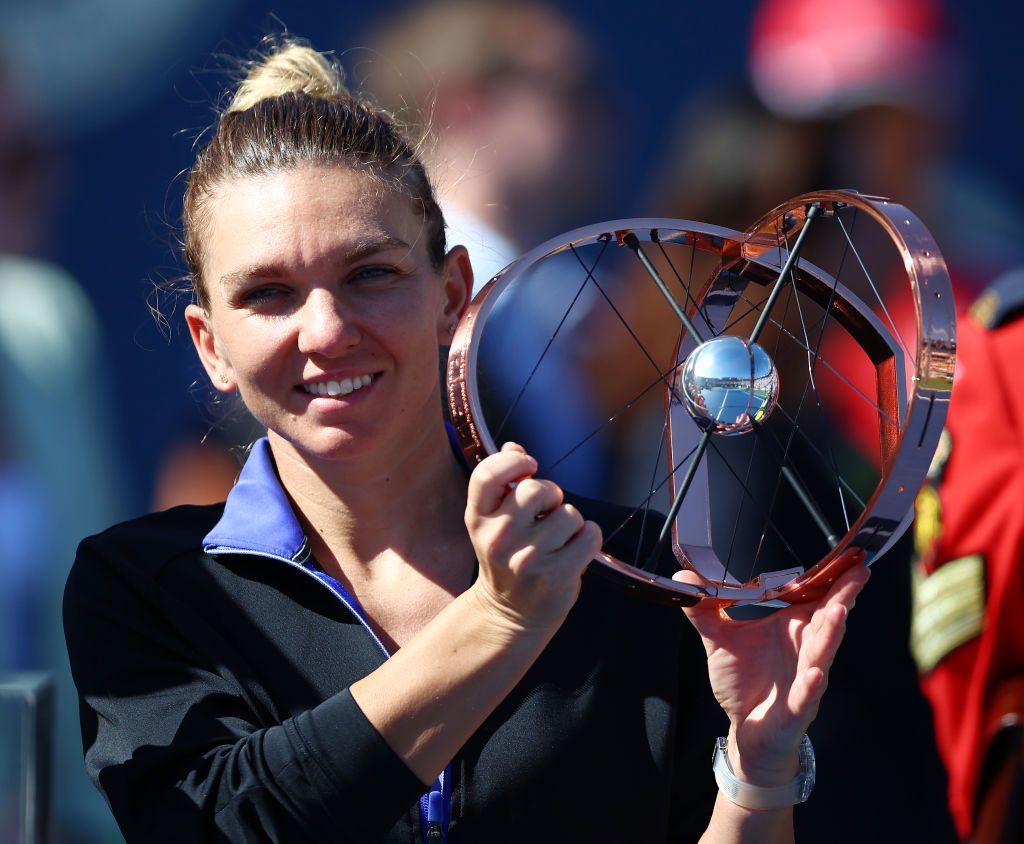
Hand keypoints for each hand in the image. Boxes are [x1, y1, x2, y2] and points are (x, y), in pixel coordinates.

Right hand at [465, 443, 602, 632]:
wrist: (509, 615)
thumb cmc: (506, 558)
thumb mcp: (493, 521)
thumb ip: (503, 483)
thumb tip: (514, 448)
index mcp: (477, 519)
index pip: (487, 475)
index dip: (513, 462)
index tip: (528, 466)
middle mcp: (498, 538)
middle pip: (537, 489)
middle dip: (550, 496)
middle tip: (545, 514)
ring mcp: (527, 559)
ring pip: (569, 513)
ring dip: (570, 521)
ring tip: (557, 539)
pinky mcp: (556, 575)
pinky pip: (590, 534)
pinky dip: (588, 537)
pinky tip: (573, 550)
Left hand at [674, 558, 868, 784]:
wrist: (744, 729)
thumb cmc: (743, 683)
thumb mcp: (718, 640)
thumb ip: (703, 609)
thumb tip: (682, 578)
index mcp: (793, 627)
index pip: (818, 598)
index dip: (834, 579)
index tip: (851, 556)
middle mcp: (806, 648)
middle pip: (829, 619)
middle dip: (844, 596)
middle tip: (858, 572)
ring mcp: (806, 677)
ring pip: (822, 651)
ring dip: (831, 633)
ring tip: (839, 612)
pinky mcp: (799, 707)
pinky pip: (807, 693)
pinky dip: (812, 683)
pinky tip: (815, 672)